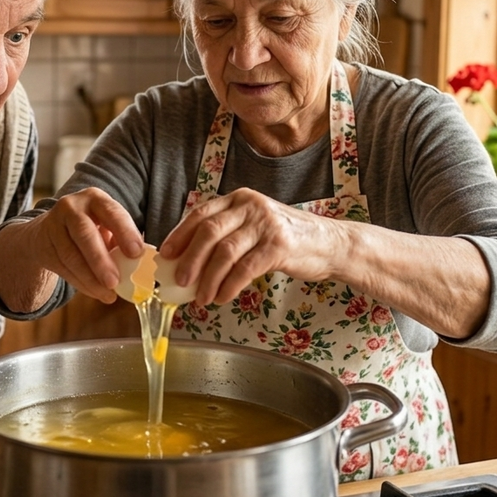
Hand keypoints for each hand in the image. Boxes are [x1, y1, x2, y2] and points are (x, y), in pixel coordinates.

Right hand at [18, 187, 144, 302]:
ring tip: (108, 294)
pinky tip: (94, 292)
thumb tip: (142, 266)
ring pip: (71, 255)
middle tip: (115, 282)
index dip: (124, 232)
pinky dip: (81, 283)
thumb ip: (122, 242)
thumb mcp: (107, 227)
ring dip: (90, 279)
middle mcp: (72, 207)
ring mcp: (54, 225)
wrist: (49, 232)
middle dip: (101, 260)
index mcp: (95, 198)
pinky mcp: (45, 245)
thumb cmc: (91, 230)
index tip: (136, 253)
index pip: (112, 212)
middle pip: (85, 233)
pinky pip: (63, 268)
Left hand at [158, 188, 339, 304]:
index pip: (201, 214)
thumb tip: (189, 260)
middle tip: (179, 280)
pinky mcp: (279, 245)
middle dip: (190, 259)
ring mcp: (266, 224)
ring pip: (225, 252)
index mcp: (239, 199)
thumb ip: (227, 235)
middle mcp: (251, 206)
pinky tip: (223, 297)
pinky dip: (230, 285)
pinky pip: (246, 268)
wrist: (331, 244)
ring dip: (209, 278)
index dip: (180, 235)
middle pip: (209, 232)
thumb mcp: (254, 226)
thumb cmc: (288, 239)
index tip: (166, 255)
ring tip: (201, 297)